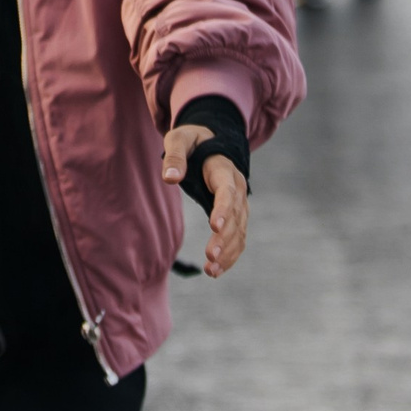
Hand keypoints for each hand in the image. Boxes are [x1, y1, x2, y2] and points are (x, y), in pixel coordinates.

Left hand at [160, 126, 248, 277]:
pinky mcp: (236, 216)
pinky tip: (216, 271)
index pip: (227, 192)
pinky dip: (231, 255)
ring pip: (240, 231)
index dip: (223, 209)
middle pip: (236, 216)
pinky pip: (238, 238)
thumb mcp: (179, 139)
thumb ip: (175, 156)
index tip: (214, 227)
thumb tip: (170, 178)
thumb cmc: (192, 140)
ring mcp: (239, 203)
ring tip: (212, 271)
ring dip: (229, 252)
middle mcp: (237, 188)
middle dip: (225, 238)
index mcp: (224, 169)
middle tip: (211, 257)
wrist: (212, 141)